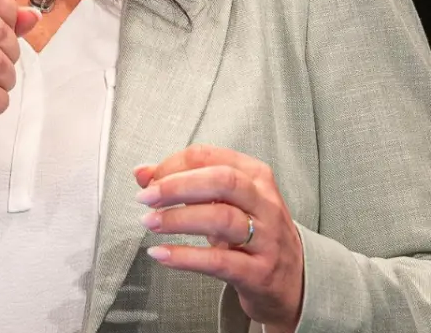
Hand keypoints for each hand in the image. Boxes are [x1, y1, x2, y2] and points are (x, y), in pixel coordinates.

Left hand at [137, 144, 304, 331]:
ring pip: (221, 218)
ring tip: (150, 223)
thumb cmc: (254, 233)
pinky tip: (161, 254)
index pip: (209, 156)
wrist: (295, 281)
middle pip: (221, 181)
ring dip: (178, 219)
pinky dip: (184, 257)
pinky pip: (219, 261)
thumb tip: (143, 173)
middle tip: (147, 197)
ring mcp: (267, 239)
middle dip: (177, 186)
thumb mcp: (224, 202)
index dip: (172, 165)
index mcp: (255, 177)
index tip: (149, 178)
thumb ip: (184, 183)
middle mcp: (265, 204)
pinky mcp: (260, 272)